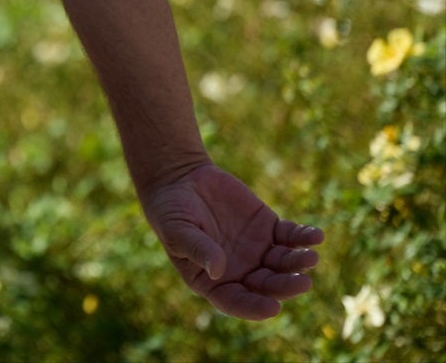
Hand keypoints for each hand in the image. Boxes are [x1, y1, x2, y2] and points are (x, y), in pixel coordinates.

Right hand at [141, 161, 324, 319]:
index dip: (254, 307)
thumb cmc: (170, 210)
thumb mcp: (177, 230)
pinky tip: (316, 236)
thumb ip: (197, 249)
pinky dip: (304, 237)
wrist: (179, 179)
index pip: (236, 301)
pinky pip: (291, 237)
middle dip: (286, 286)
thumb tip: (219, 271)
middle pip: (268, 286)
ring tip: (311, 256)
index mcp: (214, 281)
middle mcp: (240, 271)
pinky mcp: (269, 228)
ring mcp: (257, 251)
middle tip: (302, 282)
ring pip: (284, 264)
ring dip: (299, 263)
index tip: (273, 307)